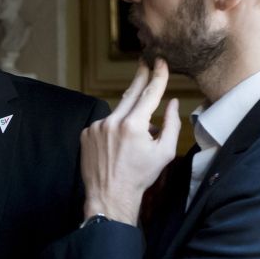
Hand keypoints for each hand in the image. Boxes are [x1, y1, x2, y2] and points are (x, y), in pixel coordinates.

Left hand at [80, 59, 180, 223]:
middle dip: (140, 78)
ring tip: (133, 140)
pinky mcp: (86, 133)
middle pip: (130, 94)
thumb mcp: (164, 153)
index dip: (157, 76)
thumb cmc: (140, 177)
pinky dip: (113, 128)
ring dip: (128, 117)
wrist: (110, 196)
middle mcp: (112, 122)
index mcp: (133, 125)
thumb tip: (173, 103)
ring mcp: (96, 127)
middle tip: (145, 63)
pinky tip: (117, 146)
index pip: (149, 93)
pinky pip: (104, 124)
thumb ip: (172, 124)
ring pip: (118, 112)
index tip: (160, 62)